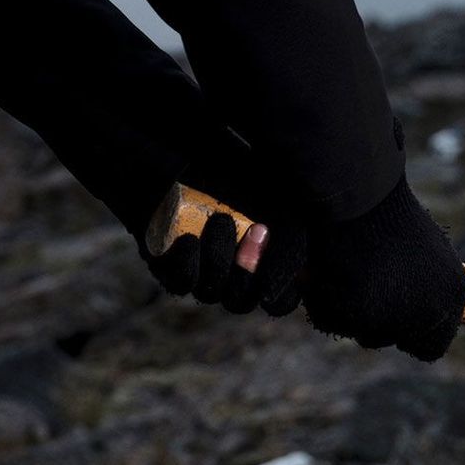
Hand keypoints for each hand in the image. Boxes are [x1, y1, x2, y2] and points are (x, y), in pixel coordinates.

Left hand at [134, 124, 307, 316]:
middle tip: (257, 228)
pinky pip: (180, 281)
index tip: (285, 259)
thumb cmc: (242, 180)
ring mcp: (200, 275)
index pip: (280, 302)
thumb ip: (294, 244)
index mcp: (266, 269)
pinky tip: (189, 240)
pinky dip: (187, 262)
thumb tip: (292, 282)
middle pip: (242, 301)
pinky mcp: (169, 266)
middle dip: (248, 270)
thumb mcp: (281, 207)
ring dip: (219, 258)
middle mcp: (232, 279)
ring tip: (220, 219)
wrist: (191, 161)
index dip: (281, 292)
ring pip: (212, 292)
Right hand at [300, 173, 464, 361]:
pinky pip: (330, 320)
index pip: (433, 345)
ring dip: (348, 310)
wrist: (361, 191)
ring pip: (362, 333)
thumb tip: (414, 315)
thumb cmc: (388, 214)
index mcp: (455, 295)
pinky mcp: (359, 315)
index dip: (408, 333)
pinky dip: (320, 300)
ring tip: (345, 270)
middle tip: (360, 284)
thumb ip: (425, 289)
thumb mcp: (426, 253)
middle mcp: (431, 312)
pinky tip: (323, 271)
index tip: (390, 316)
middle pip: (392, 339)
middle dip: (372, 319)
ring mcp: (396, 317)